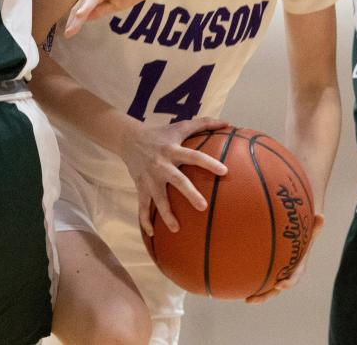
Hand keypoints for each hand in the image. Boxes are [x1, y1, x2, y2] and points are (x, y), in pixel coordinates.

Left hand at [65, 0, 173, 35]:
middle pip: (88, 4)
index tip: (68, 34)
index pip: (86, 10)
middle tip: (68, 32)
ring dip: (87, 4)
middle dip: (77, 18)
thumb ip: (102, 9)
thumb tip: (86, 18)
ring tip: (78, 16)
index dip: (76, 21)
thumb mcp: (118, 4)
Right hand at [125, 116, 228, 236]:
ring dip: (166, 214)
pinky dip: (145, 221)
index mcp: (173, 150)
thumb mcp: (180, 126)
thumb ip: (203, 123)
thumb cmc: (161, 133)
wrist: (129, 139)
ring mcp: (150, 178)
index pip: (194, 156)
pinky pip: (142, 206)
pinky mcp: (141, 187)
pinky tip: (152, 234)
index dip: (209, 163)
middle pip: (178, 180)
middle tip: (203, 207)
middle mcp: (162, 164)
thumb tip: (227, 122)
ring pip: (158, 198)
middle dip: (190, 193)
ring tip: (176, 229)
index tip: (224, 171)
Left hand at [243, 211, 322, 303]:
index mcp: (297, 269)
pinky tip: (241, 288)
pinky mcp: (270, 276)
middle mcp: (287, 276)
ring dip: (258, 296)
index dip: (288, 283)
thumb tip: (321, 216)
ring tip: (247, 300)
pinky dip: (254, 286)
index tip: (280, 284)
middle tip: (253, 299)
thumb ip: (314, 228)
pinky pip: (262, 282)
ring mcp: (278, 277)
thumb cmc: (303, 240)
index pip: (294, 278)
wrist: (298, 246)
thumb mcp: (309, 234)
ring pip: (268, 289)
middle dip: (266, 295)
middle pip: (277, 289)